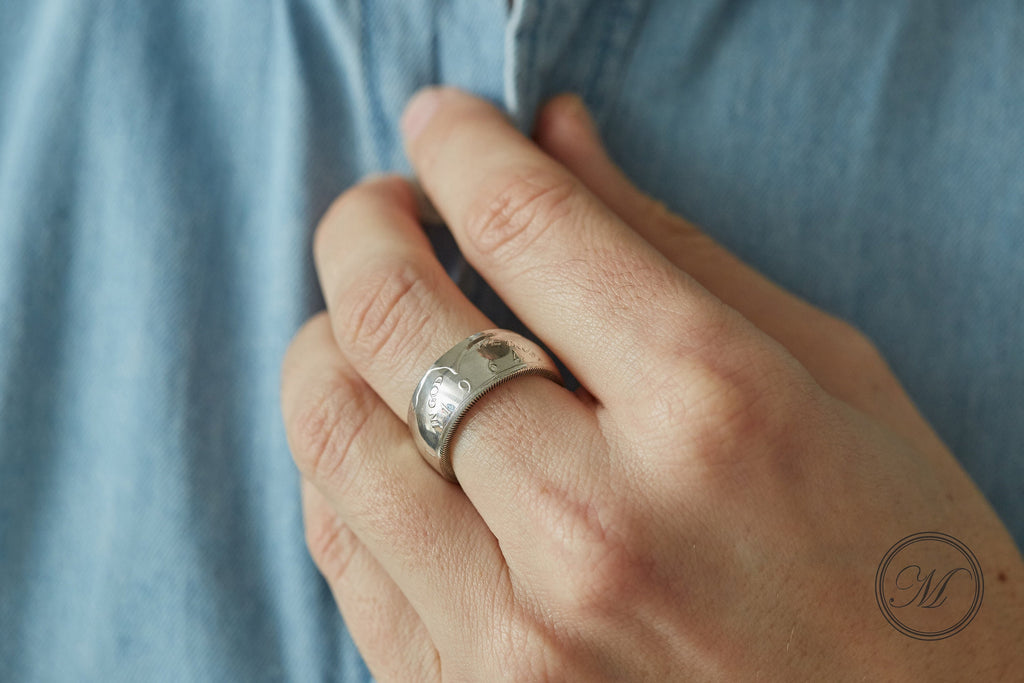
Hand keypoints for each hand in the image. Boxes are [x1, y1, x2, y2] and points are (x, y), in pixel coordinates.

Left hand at [281, 86, 1023, 680]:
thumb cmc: (903, 574)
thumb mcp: (834, 383)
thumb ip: (676, 251)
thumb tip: (558, 140)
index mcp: (715, 413)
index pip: (530, 227)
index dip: (465, 147)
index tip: (444, 123)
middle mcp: (599, 523)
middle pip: (394, 320)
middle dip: (364, 228)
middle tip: (383, 207)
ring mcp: (517, 634)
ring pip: (334, 433)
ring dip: (326, 340)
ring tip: (364, 316)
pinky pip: (343, 546)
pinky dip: (342, 459)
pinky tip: (382, 428)